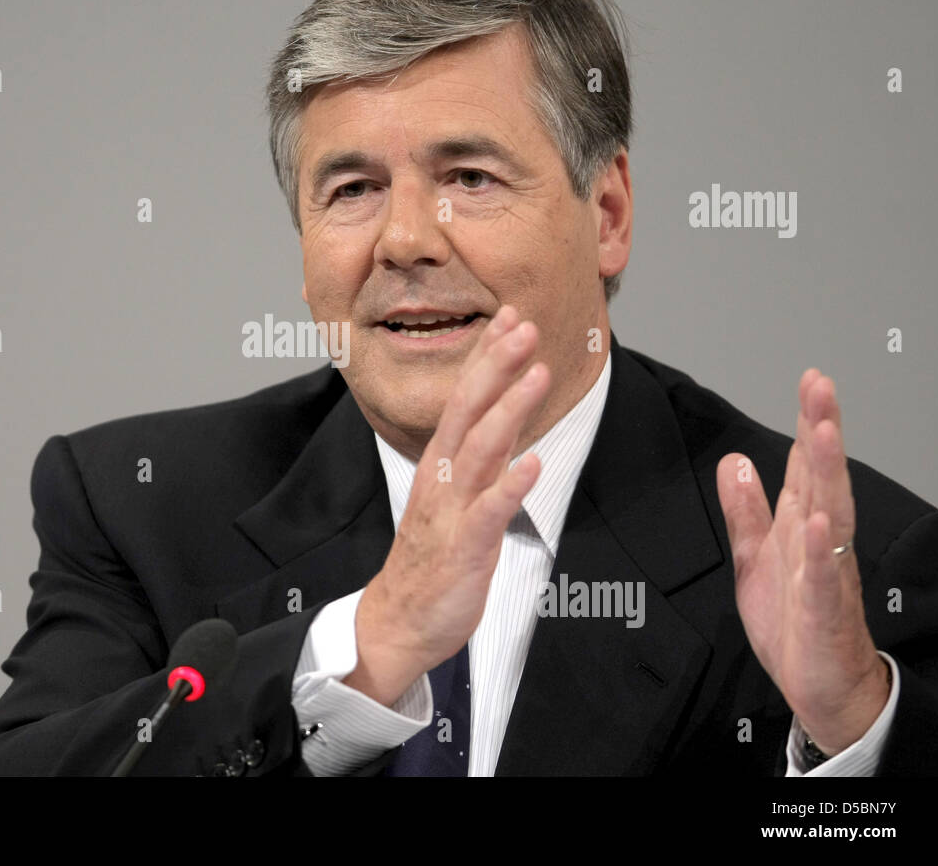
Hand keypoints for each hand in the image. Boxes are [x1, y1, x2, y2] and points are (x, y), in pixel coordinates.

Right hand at [344, 305, 549, 705]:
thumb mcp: (458, 494)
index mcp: (440, 462)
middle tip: (524, 324)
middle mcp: (442, 477)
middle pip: (468, 410)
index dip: (488, 356)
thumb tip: (509, 413)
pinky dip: (510, 486)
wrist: (399, 620)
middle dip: (497, 365)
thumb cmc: (432, 556)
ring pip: (479, 450)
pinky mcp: (463, 547)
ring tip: (538, 374)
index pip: (465, 397)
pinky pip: (488, 512)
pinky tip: (533, 462)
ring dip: (509, 409)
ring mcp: (451, 510)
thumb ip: (483, 455)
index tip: (510, 316)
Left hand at [716, 368, 889, 755]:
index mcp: (801, 526)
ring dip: (828, 473)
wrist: (823, 686)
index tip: (810, 380)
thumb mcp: (754, 558)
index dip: (808, 422)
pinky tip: (819, 523)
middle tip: (821, 385)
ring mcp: (826, 572)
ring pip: (831, 514)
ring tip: (824, 433)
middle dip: (822, 429)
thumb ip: (746, 510)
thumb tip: (736, 463)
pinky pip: (824, 576)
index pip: (807, 465)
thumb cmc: (794, 622)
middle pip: (823, 476)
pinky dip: (821, 549)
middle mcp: (820, 541)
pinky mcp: (823, 610)